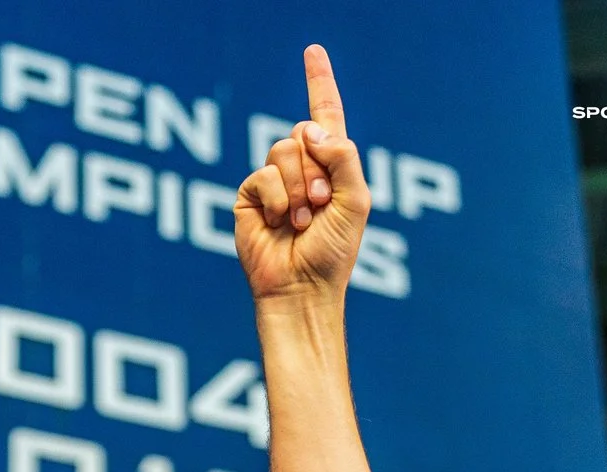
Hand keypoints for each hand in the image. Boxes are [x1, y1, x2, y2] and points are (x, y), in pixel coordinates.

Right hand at [234, 45, 371, 307]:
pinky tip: (280, 224)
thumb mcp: (357, 199)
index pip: (325, 115)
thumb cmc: (334, 251)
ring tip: (302, 220)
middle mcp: (302, 167)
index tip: (312, 50)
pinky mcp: (249, 196)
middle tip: (321, 205)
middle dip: (317, 169)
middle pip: (302, 132)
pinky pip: (262, 175)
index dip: (318, 81)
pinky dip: (277, 200)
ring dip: (299, 188)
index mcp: (332, 164)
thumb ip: (343, 156)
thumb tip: (306, 128)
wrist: (302, 288)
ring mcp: (273, 181)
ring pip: (282, 151)